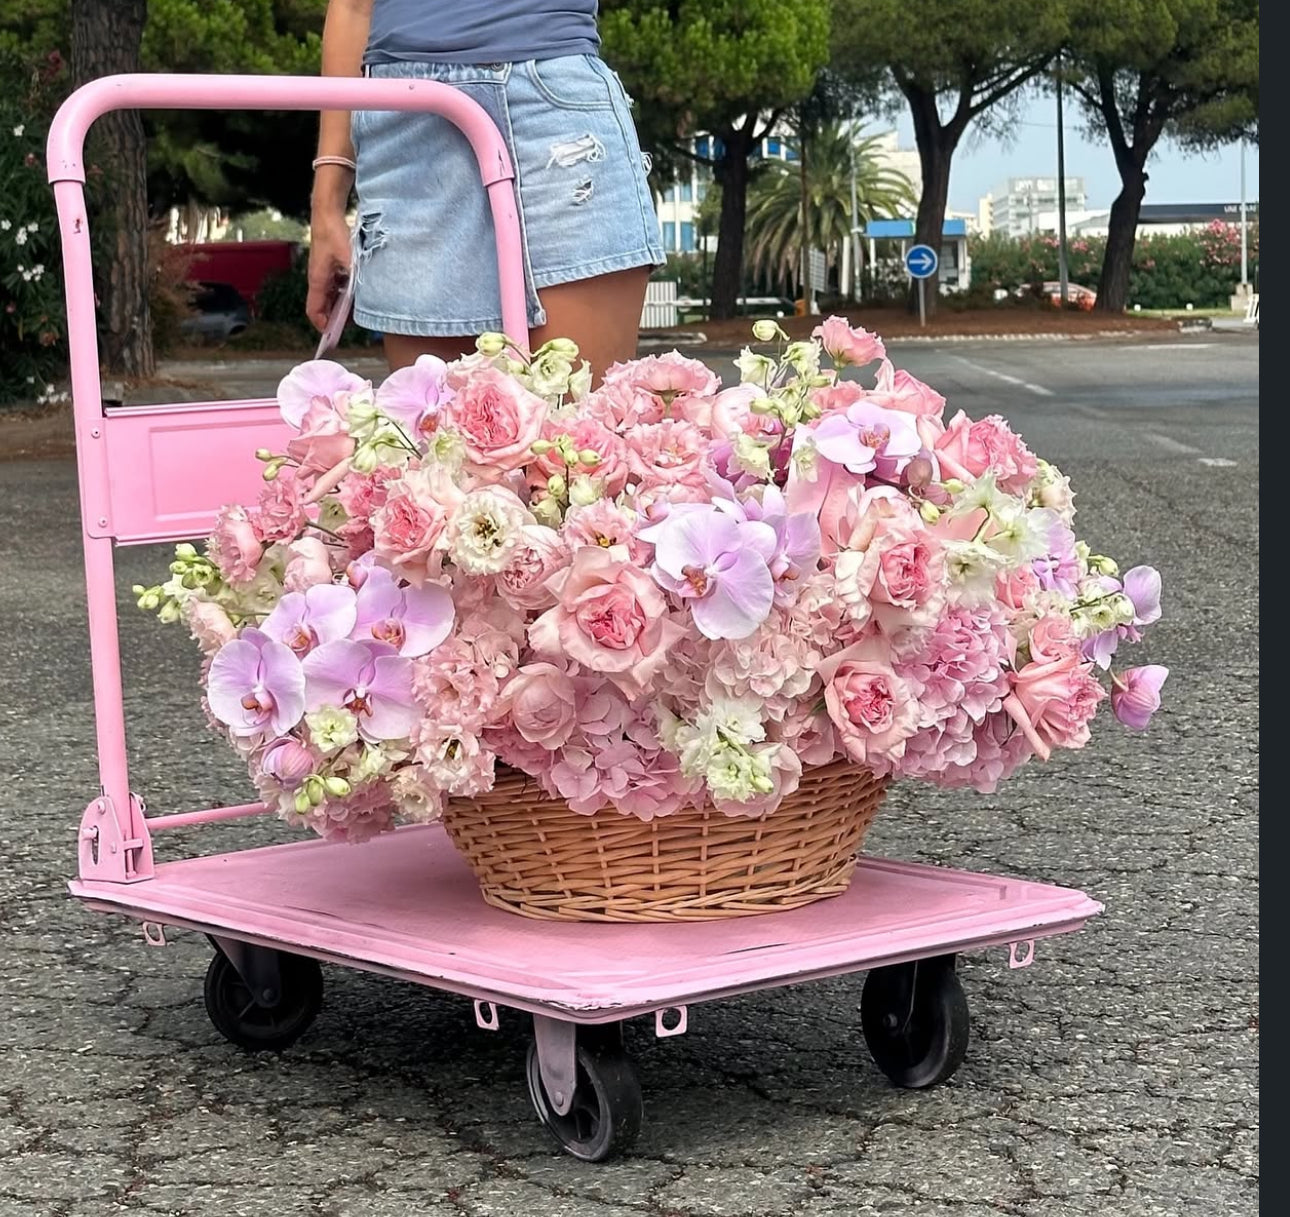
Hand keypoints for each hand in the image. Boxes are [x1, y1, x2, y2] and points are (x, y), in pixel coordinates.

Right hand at [306, 216, 352, 332]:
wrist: (327, 213)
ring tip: (358, 311)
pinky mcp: (331, 267)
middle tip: (352, 325)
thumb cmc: (333, 233)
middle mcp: (318, 279)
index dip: (323, 326)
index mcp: (317, 280)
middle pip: (324, 307)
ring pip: (332, 297)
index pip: (314, 311)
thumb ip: (355, 278)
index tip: (335, 334)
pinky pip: (337, 286)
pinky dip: (346, 293)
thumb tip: (365, 296)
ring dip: (343, 305)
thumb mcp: (349, 258)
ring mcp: (324, 273)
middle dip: (336, 318)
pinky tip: (359, 292)